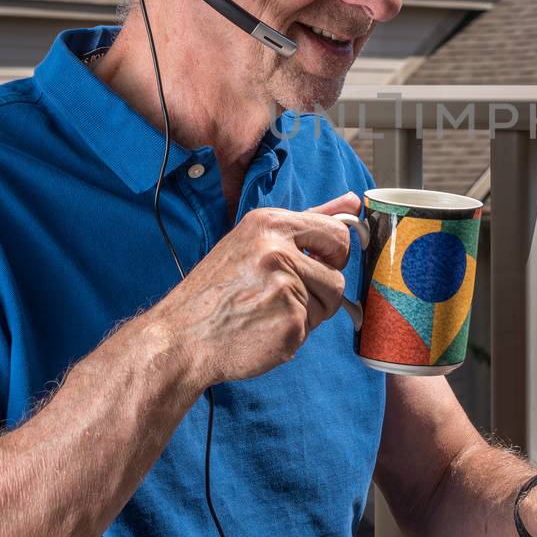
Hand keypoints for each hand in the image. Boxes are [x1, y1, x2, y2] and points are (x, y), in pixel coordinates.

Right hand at [157, 193, 360, 384]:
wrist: (183, 336)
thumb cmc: (219, 289)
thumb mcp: (255, 240)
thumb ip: (308, 221)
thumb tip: (353, 201)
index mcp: (269, 224)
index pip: (337, 233)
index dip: (334, 254)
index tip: (319, 263)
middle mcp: (277, 251)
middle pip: (337, 276)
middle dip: (323, 289)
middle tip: (290, 293)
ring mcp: (284, 288)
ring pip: (328, 305)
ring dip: (306, 314)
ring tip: (268, 311)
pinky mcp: (289, 323)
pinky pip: (311, 329)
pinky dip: (292, 334)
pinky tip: (263, 329)